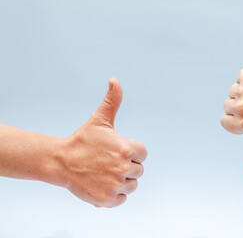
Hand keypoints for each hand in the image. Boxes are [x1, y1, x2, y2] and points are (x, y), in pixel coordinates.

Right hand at [61, 78, 146, 207]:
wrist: (61, 161)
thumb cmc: (83, 140)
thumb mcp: (100, 119)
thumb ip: (112, 100)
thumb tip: (114, 80)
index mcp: (127, 149)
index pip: (143, 154)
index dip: (131, 152)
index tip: (116, 151)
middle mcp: (124, 168)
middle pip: (138, 171)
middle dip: (126, 166)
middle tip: (107, 162)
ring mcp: (115, 185)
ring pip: (131, 185)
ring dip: (121, 181)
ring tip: (104, 172)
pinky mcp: (107, 200)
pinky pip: (121, 199)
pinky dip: (114, 194)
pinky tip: (101, 183)